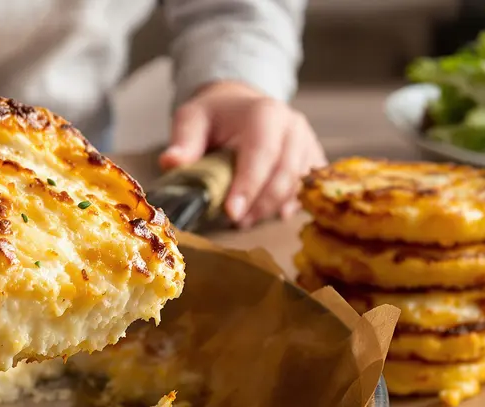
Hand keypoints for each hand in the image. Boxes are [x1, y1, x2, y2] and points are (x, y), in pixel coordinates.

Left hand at [159, 81, 325, 228]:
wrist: (240, 105)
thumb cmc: (215, 116)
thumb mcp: (192, 119)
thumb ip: (184, 141)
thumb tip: (171, 162)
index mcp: (264, 112)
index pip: (262, 152)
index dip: (249, 185)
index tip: (232, 213)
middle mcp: (293, 125)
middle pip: (285, 173)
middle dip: (260, 204)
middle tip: (236, 222)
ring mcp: (307, 142)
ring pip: (297, 185)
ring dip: (272, 208)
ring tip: (246, 219)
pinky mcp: (313, 158)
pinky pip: (306, 189)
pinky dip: (289, 205)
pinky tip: (270, 213)